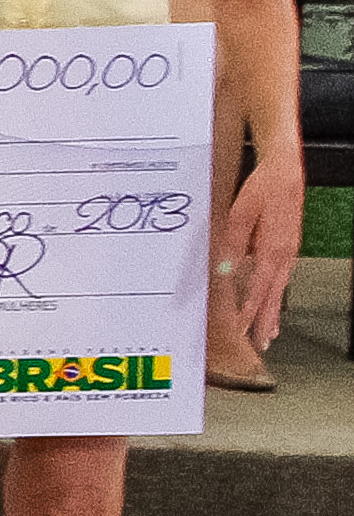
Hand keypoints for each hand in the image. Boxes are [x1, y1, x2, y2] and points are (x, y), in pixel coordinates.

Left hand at [220, 156, 300, 352]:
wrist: (284, 171)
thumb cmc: (263, 189)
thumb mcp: (241, 215)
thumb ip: (233, 245)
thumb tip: (226, 271)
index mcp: (274, 250)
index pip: (259, 290)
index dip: (250, 313)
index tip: (241, 331)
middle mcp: (285, 255)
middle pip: (274, 296)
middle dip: (266, 322)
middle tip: (261, 345)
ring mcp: (289, 252)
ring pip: (279, 288)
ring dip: (272, 311)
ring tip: (267, 333)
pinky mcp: (287, 246)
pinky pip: (281, 277)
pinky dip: (275, 293)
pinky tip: (270, 301)